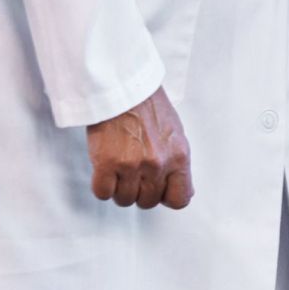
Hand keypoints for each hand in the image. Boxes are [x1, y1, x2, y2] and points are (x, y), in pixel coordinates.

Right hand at [87, 87, 192, 209]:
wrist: (121, 87)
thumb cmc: (148, 107)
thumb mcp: (175, 135)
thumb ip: (179, 165)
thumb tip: (186, 193)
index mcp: (178, 157)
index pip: (179, 199)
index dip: (165, 197)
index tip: (156, 189)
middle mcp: (158, 164)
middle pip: (148, 202)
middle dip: (138, 191)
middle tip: (132, 172)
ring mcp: (132, 165)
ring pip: (124, 199)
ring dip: (119, 188)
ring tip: (118, 167)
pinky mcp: (107, 163)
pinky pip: (103, 193)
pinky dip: (102, 186)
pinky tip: (105, 170)